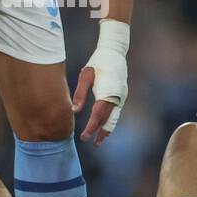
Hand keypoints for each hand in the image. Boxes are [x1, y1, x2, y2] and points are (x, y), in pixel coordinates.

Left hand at [72, 20, 129, 144]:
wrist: (114, 51)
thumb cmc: (97, 62)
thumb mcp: (85, 76)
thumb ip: (79, 94)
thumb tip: (74, 111)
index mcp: (107, 93)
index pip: (98, 116)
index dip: (91, 128)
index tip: (84, 137)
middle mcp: (117, 97)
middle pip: (108, 120)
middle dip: (101, 133)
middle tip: (93, 144)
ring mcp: (121, 96)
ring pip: (114, 117)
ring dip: (107, 129)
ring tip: (100, 140)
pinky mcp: (122, 95)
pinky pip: (116, 112)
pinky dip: (111, 120)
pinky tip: (105, 126)